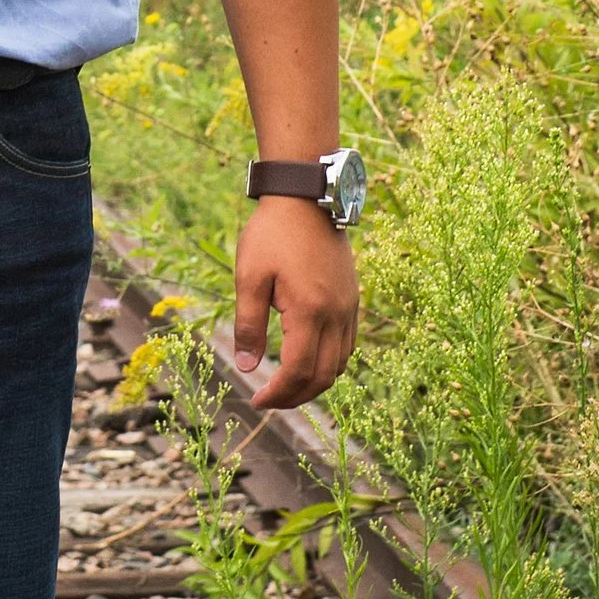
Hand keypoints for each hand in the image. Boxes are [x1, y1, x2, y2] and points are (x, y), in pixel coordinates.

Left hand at [232, 196, 358, 407]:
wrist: (307, 198)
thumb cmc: (272, 234)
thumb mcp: (249, 277)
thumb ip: (248, 324)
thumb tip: (246, 367)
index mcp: (309, 311)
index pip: (299, 371)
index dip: (278, 394)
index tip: (256, 401)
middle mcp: (336, 315)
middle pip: (325, 376)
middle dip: (296, 396)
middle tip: (268, 400)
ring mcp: (349, 308)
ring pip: (340, 364)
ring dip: (315, 383)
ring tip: (286, 386)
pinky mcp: (352, 299)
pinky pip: (347, 345)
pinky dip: (329, 363)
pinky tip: (307, 360)